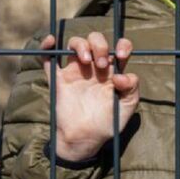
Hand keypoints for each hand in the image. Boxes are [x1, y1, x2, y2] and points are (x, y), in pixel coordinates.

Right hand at [40, 32, 139, 161]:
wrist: (86, 138)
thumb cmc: (108, 123)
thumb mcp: (127, 107)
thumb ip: (132, 89)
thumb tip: (122, 75)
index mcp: (113, 72)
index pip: (119, 48)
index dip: (123, 45)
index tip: (122, 55)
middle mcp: (95, 68)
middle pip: (96, 41)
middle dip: (100, 45)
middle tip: (102, 64)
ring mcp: (76, 72)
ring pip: (75, 44)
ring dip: (81, 45)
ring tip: (87, 62)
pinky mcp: (58, 79)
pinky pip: (48, 58)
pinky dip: (47, 46)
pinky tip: (52, 40)